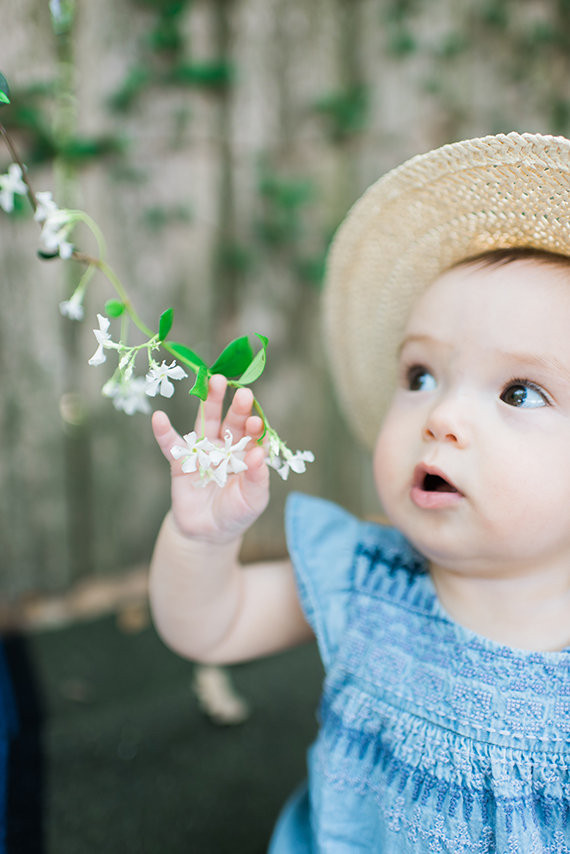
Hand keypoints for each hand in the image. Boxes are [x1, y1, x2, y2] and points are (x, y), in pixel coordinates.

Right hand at [152, 374, 269, 543]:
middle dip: (237, 406)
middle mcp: (226, 446)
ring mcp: (203, 450)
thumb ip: (258, 477)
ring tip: (212, 381)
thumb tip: (260, 453)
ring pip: (206, 422)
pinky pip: (171, 444)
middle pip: (232, 421)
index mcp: (246, 453)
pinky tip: (159, 417)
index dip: (255, 426)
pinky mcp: (181, 461)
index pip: (253, 434)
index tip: (256, 421)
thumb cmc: (236, 513)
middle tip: (243, 392)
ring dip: (209, 403)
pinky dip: (163, 431)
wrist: (208, 533)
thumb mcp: (253, 499)